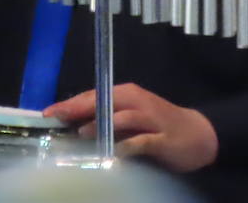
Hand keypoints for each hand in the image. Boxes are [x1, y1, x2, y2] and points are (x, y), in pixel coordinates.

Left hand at [45, 82, 217, 172]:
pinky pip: (142, 141)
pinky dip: (127, 146)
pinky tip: (114, 153)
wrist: (199, 134)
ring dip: (101, 125)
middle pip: (103, 101)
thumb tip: (74, 126)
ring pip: (121, 118)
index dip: (69, 103)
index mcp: (125, 94)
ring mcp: (150, 119)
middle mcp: (135, 102)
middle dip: (78, 109)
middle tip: (56, 118)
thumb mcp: (130, 117)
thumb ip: (106, 119)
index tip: (48, 113)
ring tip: (80, 135)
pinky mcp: (162, 138)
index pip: (92, 95)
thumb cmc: (158, 124)